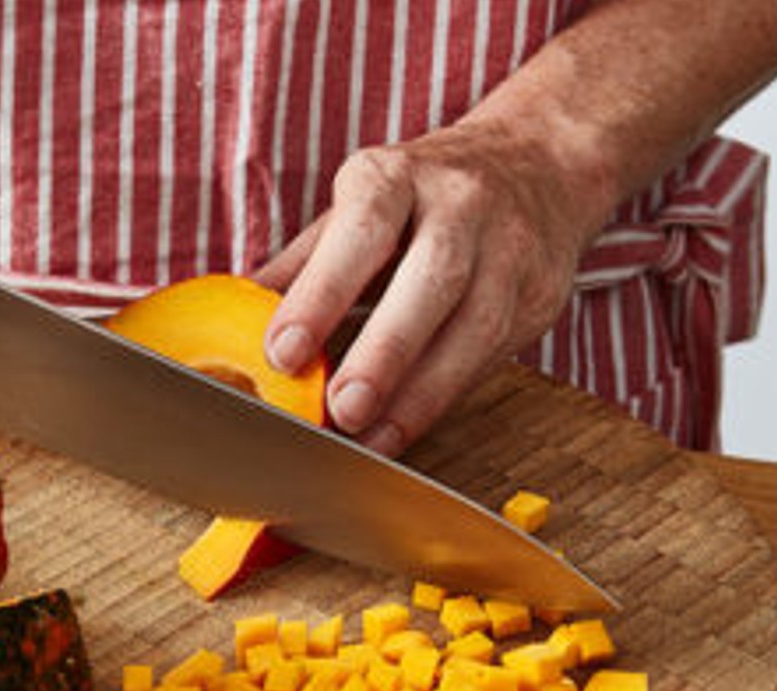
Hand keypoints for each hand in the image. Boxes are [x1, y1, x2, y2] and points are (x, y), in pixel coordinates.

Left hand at [255, 117, 605, 457]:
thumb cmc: (423, 197)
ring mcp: (510, 250)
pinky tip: (405, 429)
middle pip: (432, 279)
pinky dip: (446, 399)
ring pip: (474, 327)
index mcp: (397, 177)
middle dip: (385, 352)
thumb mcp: (358, 208)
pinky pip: (493, 356)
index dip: (321, 292)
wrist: (538, 166)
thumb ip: (303, 264)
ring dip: (420, 394)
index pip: (360, 230)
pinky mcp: (540, 296)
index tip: (282, 351)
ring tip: (371, 439)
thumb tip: (236, 316)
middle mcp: (461, 205)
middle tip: (343, 409)